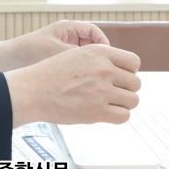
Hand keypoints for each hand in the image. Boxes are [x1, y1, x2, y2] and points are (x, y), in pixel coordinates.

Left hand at [0, 20, 109, 71]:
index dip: (104, 45)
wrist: (3, 62)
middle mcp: (66, 38)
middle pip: (92, 46)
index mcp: (67, 29)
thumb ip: (78, 55)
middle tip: (103, 72)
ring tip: (92, 80)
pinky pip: (75, 68)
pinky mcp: (56, 64)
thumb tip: (101, 62)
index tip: (108, 59)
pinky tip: (81, 85)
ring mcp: (61, 51)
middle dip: (98, 59)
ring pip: (84, 59)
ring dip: (89, 69)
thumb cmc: (27, 52)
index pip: (95, 32)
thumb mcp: (56, 52)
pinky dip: (80, 75)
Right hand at [4, 44, 140, 126]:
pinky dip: (118, 116)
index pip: (134, 61)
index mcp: (99, 52)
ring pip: (133, 100)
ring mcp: (102, 91)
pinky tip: (107, 113)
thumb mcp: (76, 54)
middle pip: (136, 82)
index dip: (129, 71)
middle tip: (113, 92)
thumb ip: (100, 59)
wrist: (32, 90)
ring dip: (124, 103)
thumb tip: (123, 70)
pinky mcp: (97, 111)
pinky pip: (124, 116)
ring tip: (110, 103)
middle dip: (126, 88)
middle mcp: (104, 69)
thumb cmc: (51, 74)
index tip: (120, 77)